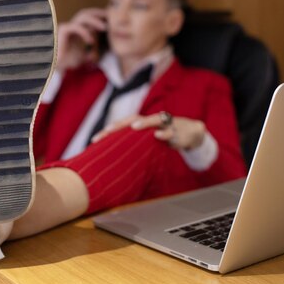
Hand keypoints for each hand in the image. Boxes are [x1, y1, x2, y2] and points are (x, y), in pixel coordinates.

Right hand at [56, 8, 106, 70]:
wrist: (52, 67)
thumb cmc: (65, 63)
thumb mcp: (81, 58)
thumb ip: (88, 55)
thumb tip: (94, 56)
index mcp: (77, 31)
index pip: (89, 18)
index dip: (100, 17)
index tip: (111, 21)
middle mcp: (71, 26)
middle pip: (86, 13)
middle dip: (98, 13)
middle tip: (110, 17)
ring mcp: (66, 27)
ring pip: (82, 17)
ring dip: (95, 21)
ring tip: (104, 27)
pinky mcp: (62, 31)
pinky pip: (75, 27)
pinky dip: (85, 32)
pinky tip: (90, 41)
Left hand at [91, 113, 206, 150]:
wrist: (190, 132)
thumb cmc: (163, 138)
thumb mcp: (147, 143)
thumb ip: (132, 148)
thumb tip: (112, 163)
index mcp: (140, 124)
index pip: (121, 125)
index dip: (108, 132)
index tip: (94, 140)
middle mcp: (150, 121)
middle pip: (133, 119)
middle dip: (120, 125)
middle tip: (107, 130)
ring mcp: (164, 124)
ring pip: (154, 120)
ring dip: (144, 123)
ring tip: (134, 126)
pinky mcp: (177, 131)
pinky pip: (170, 132)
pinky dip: (165, 134)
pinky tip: (158, 136)